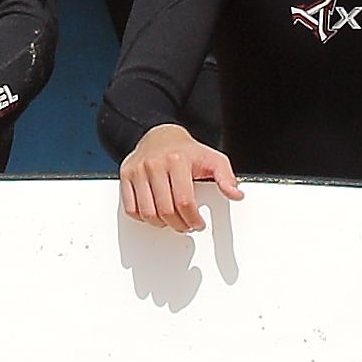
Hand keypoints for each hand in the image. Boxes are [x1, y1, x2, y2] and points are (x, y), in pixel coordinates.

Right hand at [118, 124, 240, 232]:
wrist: (160, 136)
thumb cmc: (187, 151)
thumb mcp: (213, 159)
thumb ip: (226, 177)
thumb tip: (235, 194)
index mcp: (178, 160)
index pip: (184, 201)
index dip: (192, 219)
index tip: (198, 223)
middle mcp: (155, 164)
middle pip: (165, 210)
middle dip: (179, 224)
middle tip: (186, 225)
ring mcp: (138, 170)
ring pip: (147, 213)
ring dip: (161, 224)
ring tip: (172, 221)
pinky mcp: (125, 175)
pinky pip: (131, 208)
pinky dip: (143, 218)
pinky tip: (155, 215)